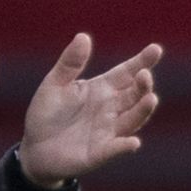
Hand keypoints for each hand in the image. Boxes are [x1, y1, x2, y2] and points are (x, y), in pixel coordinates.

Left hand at [19, 36, 161, 187]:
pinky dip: (124, 146)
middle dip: (143, 85)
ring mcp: (108, 131)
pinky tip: (132, 143)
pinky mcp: (99, 153)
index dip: (141, 61)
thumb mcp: (54, 84)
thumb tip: (83, 36)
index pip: (126, 72)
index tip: (156, 49)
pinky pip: (115, 149)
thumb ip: (70, 63)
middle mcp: (110, 109)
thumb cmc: (47, 113)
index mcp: (101, 88)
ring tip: (151, 98)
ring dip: (142, 110)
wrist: (34, 148)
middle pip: (134, 95)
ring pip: (132, 119)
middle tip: (145, 75)